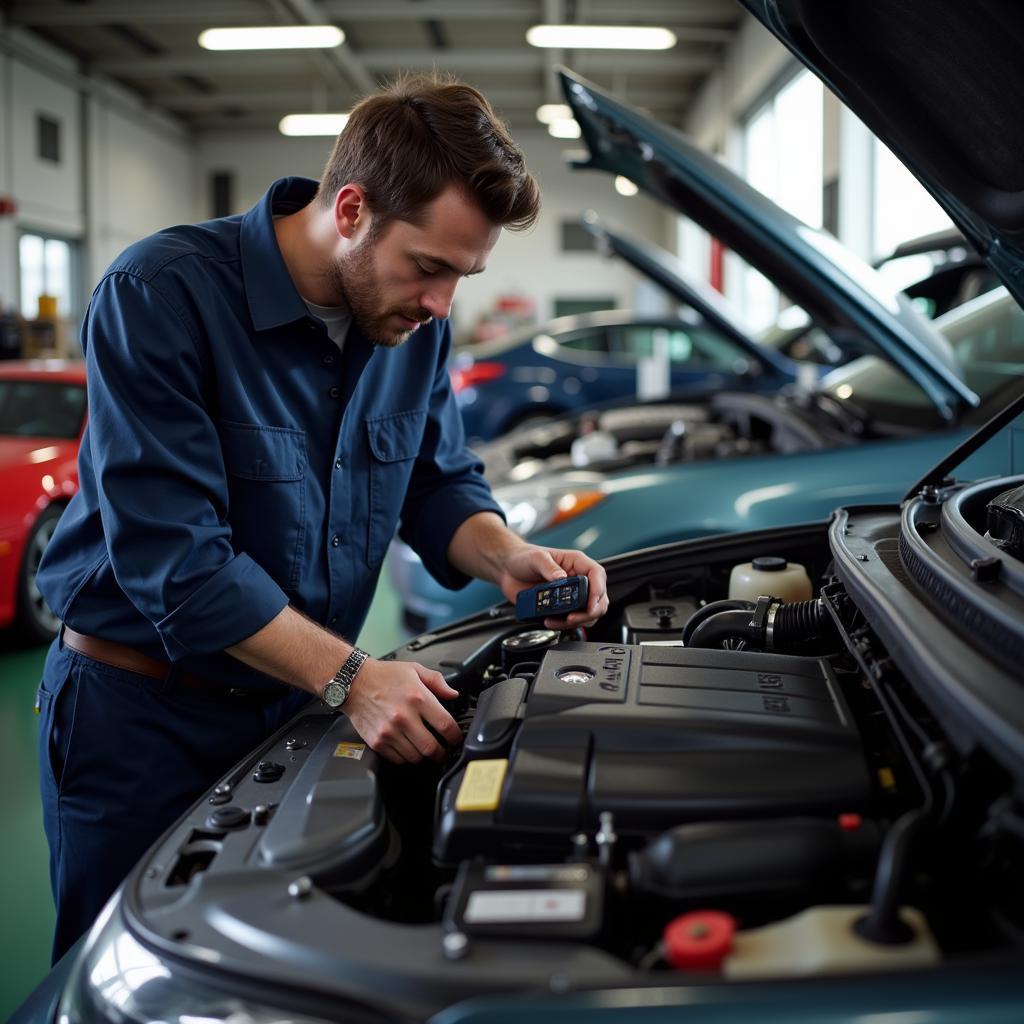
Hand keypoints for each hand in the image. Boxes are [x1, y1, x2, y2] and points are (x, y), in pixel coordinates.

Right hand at [342, 657, 462, 763]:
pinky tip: (407, 747)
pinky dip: (406, 757)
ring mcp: (389, 731)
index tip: (455, 738)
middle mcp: (404, 717)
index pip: (445, 725)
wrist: (353, 683)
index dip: (455, 736)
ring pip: (415, 757)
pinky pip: (398, 759)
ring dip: (423, 755)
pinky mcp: (377, 741)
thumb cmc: (383, 676)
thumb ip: (437, 681)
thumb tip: (453, 694)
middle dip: (442, 753)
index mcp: (417, 698)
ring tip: (424, 748)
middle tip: (443, 751)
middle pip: (431, 748)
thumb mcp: (414, 669)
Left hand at [496, 545, 608, 629]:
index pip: (598, 574)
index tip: (590, 605)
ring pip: (588, 613)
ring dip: (576, 622)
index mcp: (576, 563)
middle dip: (589, 612)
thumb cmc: (523, 558)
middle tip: (571, 618)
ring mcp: (571, 595)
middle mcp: (578, 579)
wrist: (508, 570)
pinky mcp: (562, 607)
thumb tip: (561, 578)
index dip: (598, 591)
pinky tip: (551, 622)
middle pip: (599, 599)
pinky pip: (572, 621)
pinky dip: (564, 625)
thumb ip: (548, 567)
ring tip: (557, 621)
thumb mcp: (535, 558)